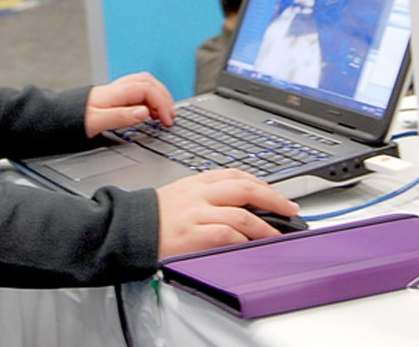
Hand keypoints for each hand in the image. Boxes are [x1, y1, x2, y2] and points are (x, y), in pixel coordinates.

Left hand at [84, 72, 175, 137]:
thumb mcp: (97, 122)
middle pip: (150, 83)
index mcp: (116, 93)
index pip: (148, 89)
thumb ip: (121, 117)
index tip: (166, 120)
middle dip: (165, 98)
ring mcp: (117, 90)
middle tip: (171, 117)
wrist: (59, 114)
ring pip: (146, 83)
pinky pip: (139, 89)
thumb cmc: (75, 119)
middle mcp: (118, 88)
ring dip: (159, 95)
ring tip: (165, 113)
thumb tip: (143, 112)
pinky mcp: (116, 94)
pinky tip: (151, 110)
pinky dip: (151, 97)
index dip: (162, 103)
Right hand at [156, 169, 299, 256]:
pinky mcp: (194, 235)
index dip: (260, 183)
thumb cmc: (154, 217)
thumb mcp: (180, 195)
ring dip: (265, 225)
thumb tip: (236, 204)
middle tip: (289, 208)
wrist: (128, 229)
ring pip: (241, 213)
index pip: (235, 175)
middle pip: (245, 188)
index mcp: (197, 182)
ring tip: (277, 234)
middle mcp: (200, 194)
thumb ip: (206, 195)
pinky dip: (244, 238)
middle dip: (273, 198)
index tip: (275, 193)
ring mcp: (197, 214)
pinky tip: (252, 244)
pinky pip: (226, 233)